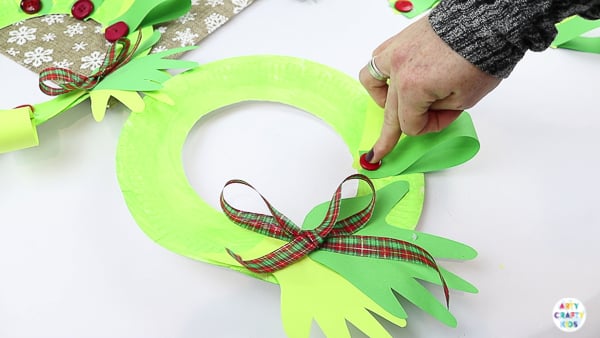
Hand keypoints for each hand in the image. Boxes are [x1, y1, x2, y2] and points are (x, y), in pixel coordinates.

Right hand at [359, 15, 501, 163]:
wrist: (485, 23)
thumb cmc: (480, 58)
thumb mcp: (465, 99)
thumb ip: (439, 111)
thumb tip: (427, 112)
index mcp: (413, 88)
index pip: (411, 124)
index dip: (429, 126)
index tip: (446, 117)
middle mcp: (398, 70)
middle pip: (390, 112)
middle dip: (387, 137)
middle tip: (377, 155)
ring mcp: (396, 52)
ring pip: (371, 81)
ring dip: (380, 97)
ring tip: (389, 103)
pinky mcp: (400, 40)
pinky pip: (377, 59)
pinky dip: (381, 71)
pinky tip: (392, 78)